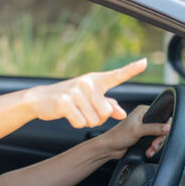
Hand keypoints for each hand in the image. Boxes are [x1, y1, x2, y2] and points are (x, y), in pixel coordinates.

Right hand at [27, 59, 146, 127]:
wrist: (40, 99)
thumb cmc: (68, 98)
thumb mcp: (89, 99)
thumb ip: (107, 105)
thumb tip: (122, 113)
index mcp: (95, 80)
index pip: (116, 75)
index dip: (131, 70)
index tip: (144, 62)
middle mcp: (87, 83)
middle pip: (106, 112)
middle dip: (97, 118)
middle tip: (84, 111)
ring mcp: (75, 91)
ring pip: (94, 120)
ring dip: (86, 121)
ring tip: (76, 112)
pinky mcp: (65, 101)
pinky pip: (81, 122)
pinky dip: (75, 123)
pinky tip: (68, 115)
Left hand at [103, 105, 169, 159]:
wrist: (110, 148)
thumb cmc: (118, 136)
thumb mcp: (137, 130)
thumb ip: (153, 128)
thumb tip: (168, 127)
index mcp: (143, 111)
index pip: (162, 116)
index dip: (165, 126)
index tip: (162, 135)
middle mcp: (145, 118)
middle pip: (163, 128)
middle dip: (159, 139)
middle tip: (154, 145)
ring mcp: (145, 128)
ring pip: (159, 137)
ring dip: (156, 145)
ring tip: (150, 150)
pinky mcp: (144, 137)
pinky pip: (155, 143)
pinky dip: (153, 148)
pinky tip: (148, 151)